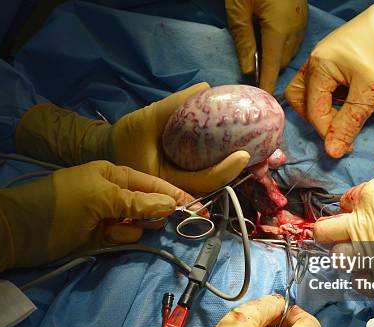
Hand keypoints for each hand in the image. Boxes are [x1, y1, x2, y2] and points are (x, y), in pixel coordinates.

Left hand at [0, 161, 194, 288]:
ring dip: (133, 227)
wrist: (17, 232)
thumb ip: (137, 201)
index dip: (175, 194)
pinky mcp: (99, 236)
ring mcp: (106, 215)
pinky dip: (119, 237)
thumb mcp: (101, 197)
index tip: (198, 208)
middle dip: (155, 213)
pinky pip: (122, 236)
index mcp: (113, 173)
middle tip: (161, 222)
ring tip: (115, 229)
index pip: (152, 183)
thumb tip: (171, 204)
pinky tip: (107, 237)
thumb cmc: (61, 205)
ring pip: (137, 222)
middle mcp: (113, 192)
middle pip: (148, 203)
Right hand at [15, 83, 249, 194]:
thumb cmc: (125, 138)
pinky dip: (226, 165)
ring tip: (261, 156)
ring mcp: (182, 187)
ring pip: (214, 184)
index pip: (202, 182)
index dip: (225, 171)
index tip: (244, 155)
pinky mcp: (185, 179)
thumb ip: (173, 105)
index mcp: (165, 183)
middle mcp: (177, 191)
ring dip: (238, 172)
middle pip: (214, 187)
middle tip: (264, 156)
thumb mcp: (145, 119)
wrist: (109, 152)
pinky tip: (241, 151)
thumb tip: (206, 88)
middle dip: (240, 174)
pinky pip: (208, 175)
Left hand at [226, 0, 307, 92]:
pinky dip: (282, 47)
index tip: (263, 102)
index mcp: (278, 31)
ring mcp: (300, 23)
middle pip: (282, 62)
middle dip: (269, 71)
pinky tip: (269, 39)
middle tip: (251, 75)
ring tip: (259, 57)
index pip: (272, 68)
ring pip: (289, 51)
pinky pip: (294, 40)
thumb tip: (248, 70)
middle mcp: (294, 31)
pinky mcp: (302, 15)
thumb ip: (243, 39)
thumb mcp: (239, 8)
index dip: (267, 86)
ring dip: (276, 58)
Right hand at [285, 0, 373, 157]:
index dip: (329, 132)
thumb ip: (348, 124)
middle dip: (316, 118)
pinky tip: (351, 99)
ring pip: (310, 89)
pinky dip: (331, 96)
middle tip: (339, 129)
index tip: (348, 146)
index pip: (314, 110)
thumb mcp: (370, 94)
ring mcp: (324, 56)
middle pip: (300, 98)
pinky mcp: (336, 55)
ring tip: (344, 115)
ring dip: (322, 107)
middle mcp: (314, 60)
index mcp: (318, 67)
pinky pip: (323, 81)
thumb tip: (331, 153)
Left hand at [312, 158, 373, 292]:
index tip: (349, 217)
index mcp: (369, 200)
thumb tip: (363, 198)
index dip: (342, 214)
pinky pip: (369, 287)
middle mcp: (367, 230)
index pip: (336, 211)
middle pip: (327, 239)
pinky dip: (368, 281)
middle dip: (330, 238)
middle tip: (341, 239)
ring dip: (349, 261)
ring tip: (362, 259)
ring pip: (344, 266)